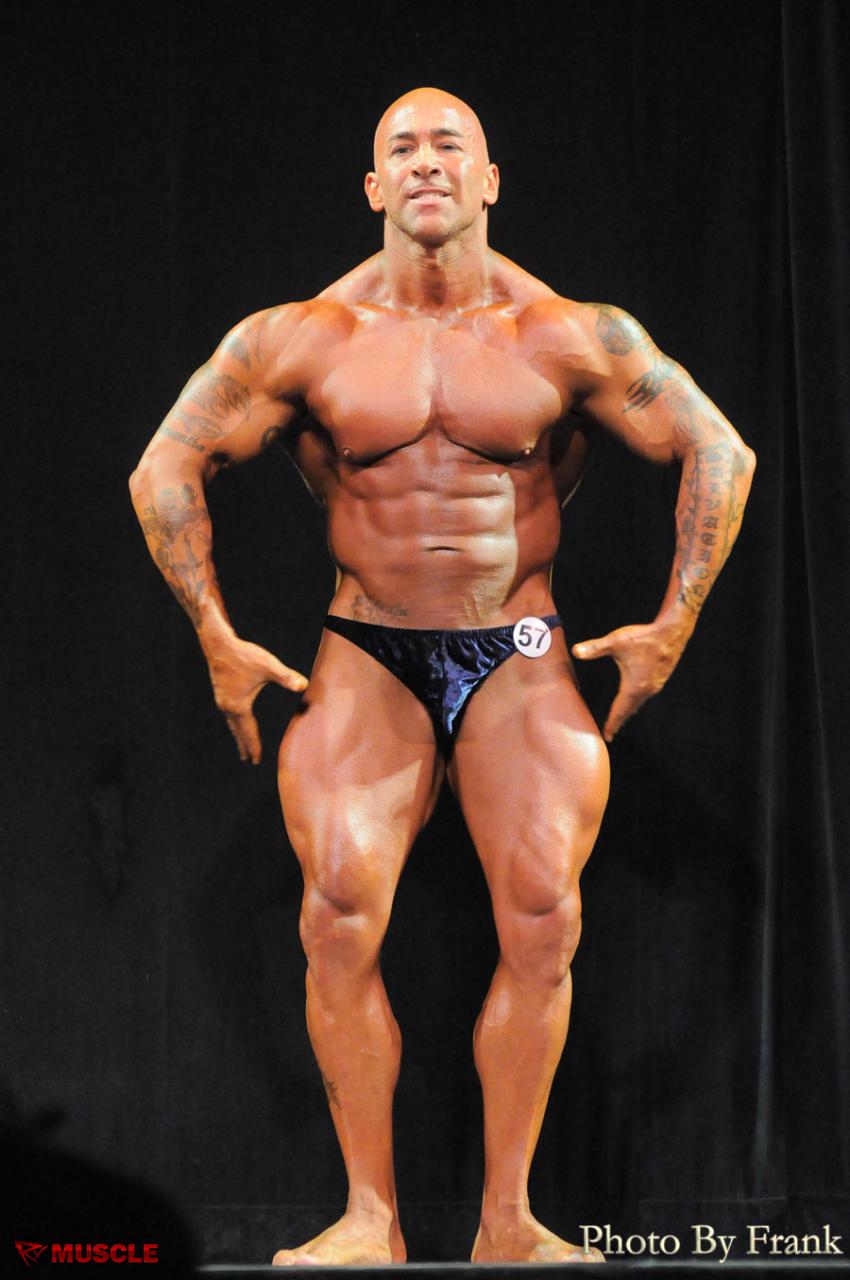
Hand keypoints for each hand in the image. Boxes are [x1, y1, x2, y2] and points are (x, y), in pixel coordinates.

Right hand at [205, 635, 307, 763]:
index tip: (256, 761)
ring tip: (241, 744)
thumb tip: (304, 685)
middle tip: (248, 760)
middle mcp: (227, 707)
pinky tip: (237, 719)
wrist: (219, 643)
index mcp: (239, 706)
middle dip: (244, 745)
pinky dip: (234, 722)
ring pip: (231, 723)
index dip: (254, 746)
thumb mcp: (268, 666)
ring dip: (237, 734)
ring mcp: (222, 700)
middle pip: (238, 731)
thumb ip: (286, 677)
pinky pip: (228, 713)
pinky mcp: (220, 691)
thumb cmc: (244, 655)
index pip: (249, 732)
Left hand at [572, 620, 689, 741]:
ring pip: (638, 704)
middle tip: (610, 732)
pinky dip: (636, 702)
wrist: (672, 631)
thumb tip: (575, 651)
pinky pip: (645, 696)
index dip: (612, 723)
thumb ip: (595, 648)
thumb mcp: (617, 641)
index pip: (619, 711)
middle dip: (619, 721)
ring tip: (619, 719)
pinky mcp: (661, 679)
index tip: (606, 736)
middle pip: (630, 711)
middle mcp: (647, 690)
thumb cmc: (644, 637)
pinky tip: (633, 700)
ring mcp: (656, 685)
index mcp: (634, 686)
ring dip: (628, 712)